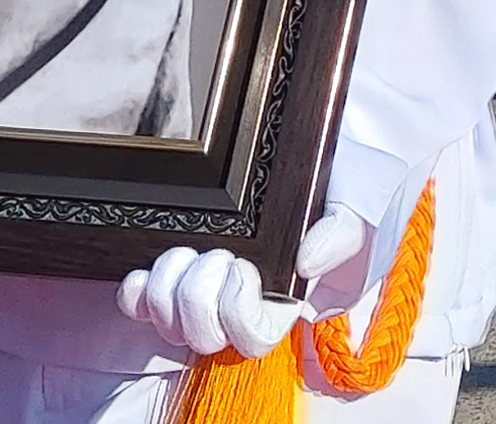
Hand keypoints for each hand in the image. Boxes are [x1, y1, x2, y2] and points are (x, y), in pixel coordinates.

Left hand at [118, 207, 368, 358]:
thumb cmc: (342, 185)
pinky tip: (144, 271)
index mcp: (286, 299)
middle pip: (205, 336)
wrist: (319, 157)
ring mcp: (204, 293)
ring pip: (170, 324)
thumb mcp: (359, 201)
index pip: (253, 338)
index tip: (242, 266)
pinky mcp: (174, 276)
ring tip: (186, 251)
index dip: (238, 312)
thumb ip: (342, 232)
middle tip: (215, 254)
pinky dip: (137, 293)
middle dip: (199, 296)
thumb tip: (308, 261)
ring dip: (168, 287)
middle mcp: (242, 304)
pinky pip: (140, 306)